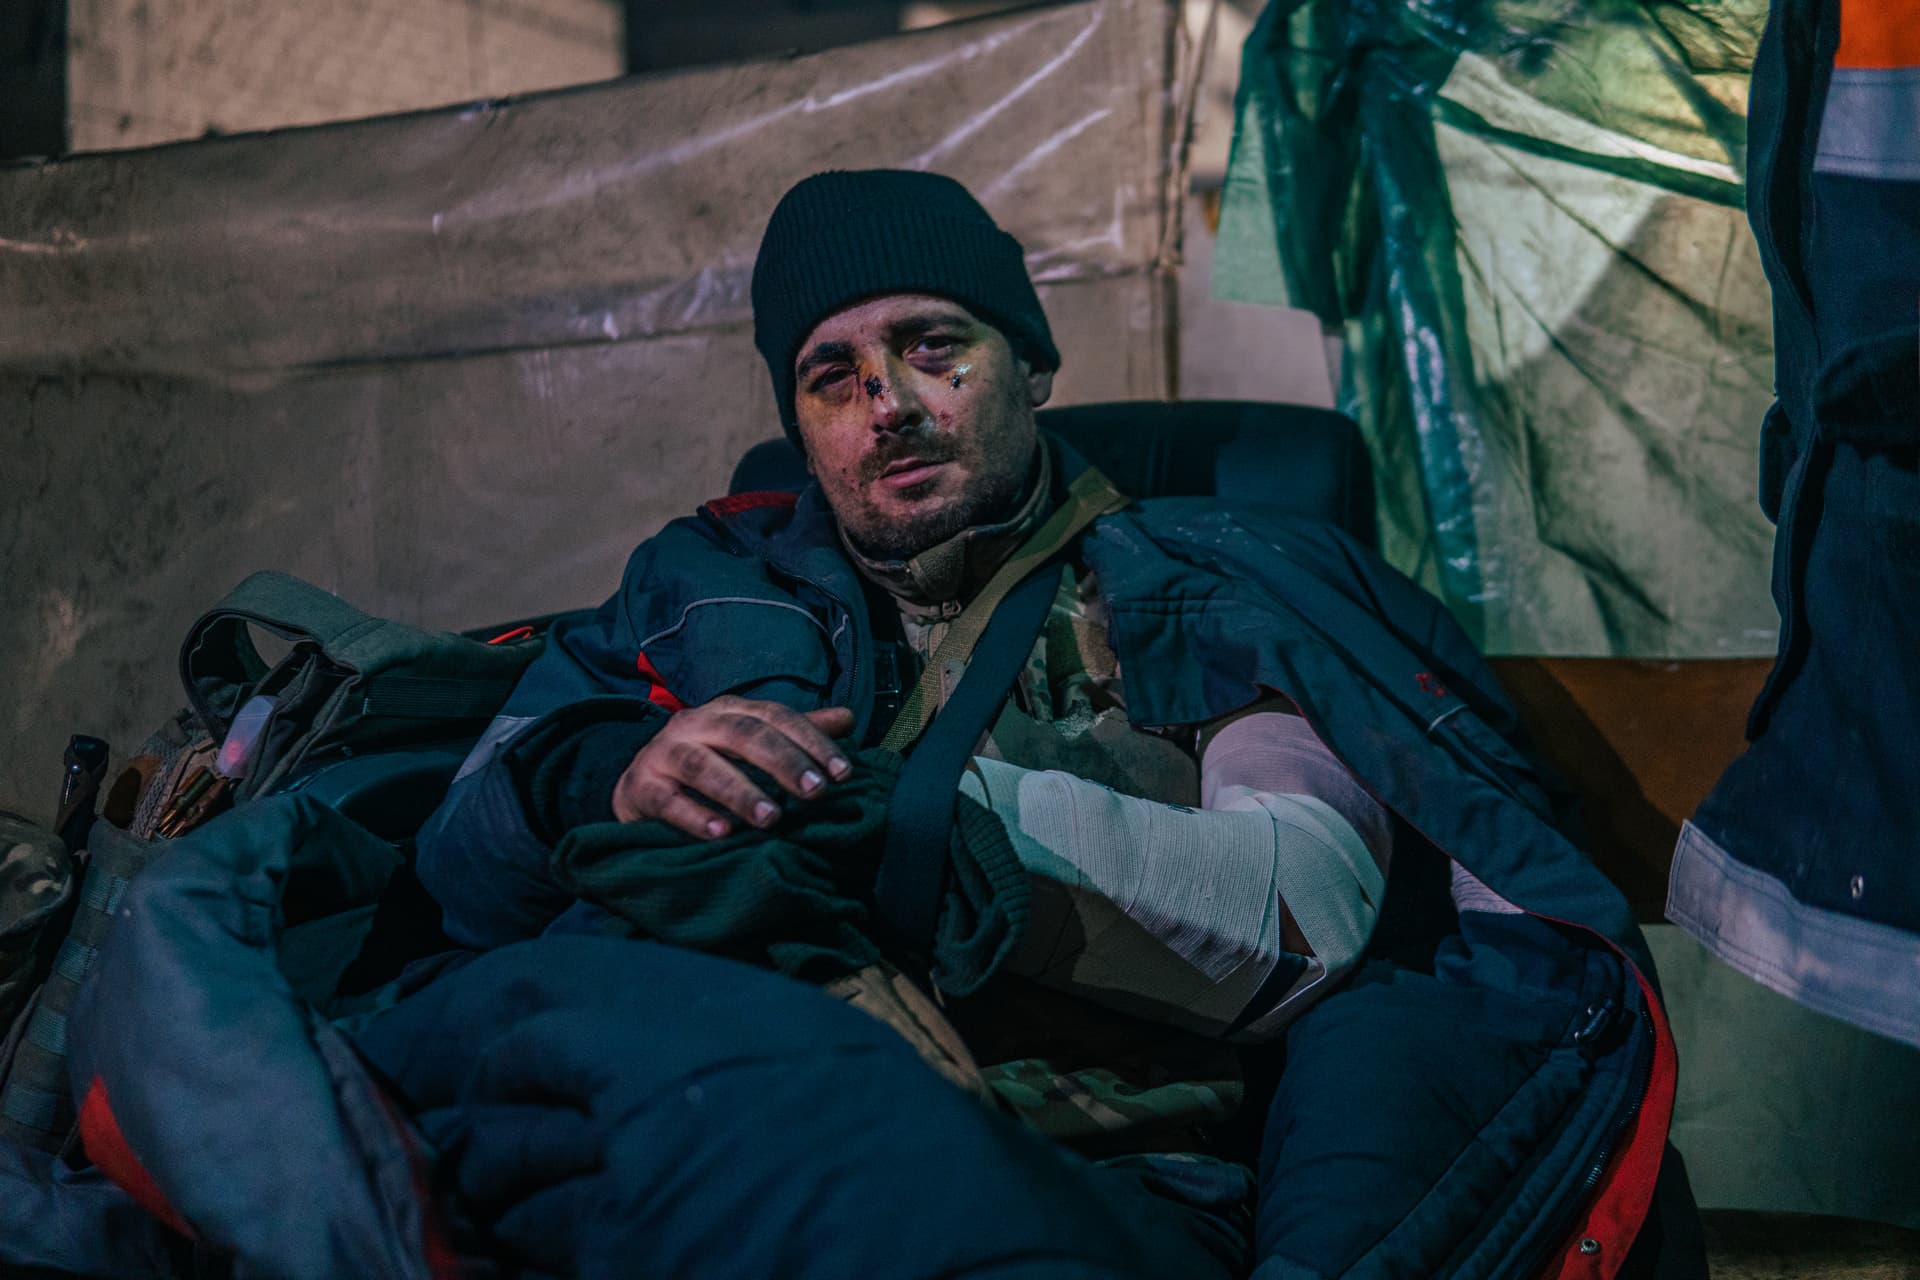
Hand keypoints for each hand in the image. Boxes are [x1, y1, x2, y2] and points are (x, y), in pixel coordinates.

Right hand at [612, 697, 854, 837]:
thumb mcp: (751, 744)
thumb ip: (796, 733)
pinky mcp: (640, 786)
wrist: (640, 785)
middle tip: (816, 793)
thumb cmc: (709, 762)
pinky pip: (666, 800)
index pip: (775, 716)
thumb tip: (848, 718)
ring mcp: (663, 753)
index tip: (843, 774)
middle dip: (783, 762)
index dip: (811, 741)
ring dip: (739, 791)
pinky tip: (722, 834)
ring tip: (772, 818)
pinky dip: (694, 816)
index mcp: (729, 710)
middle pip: (743, 734)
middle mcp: (696, 723)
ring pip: (702, 765)